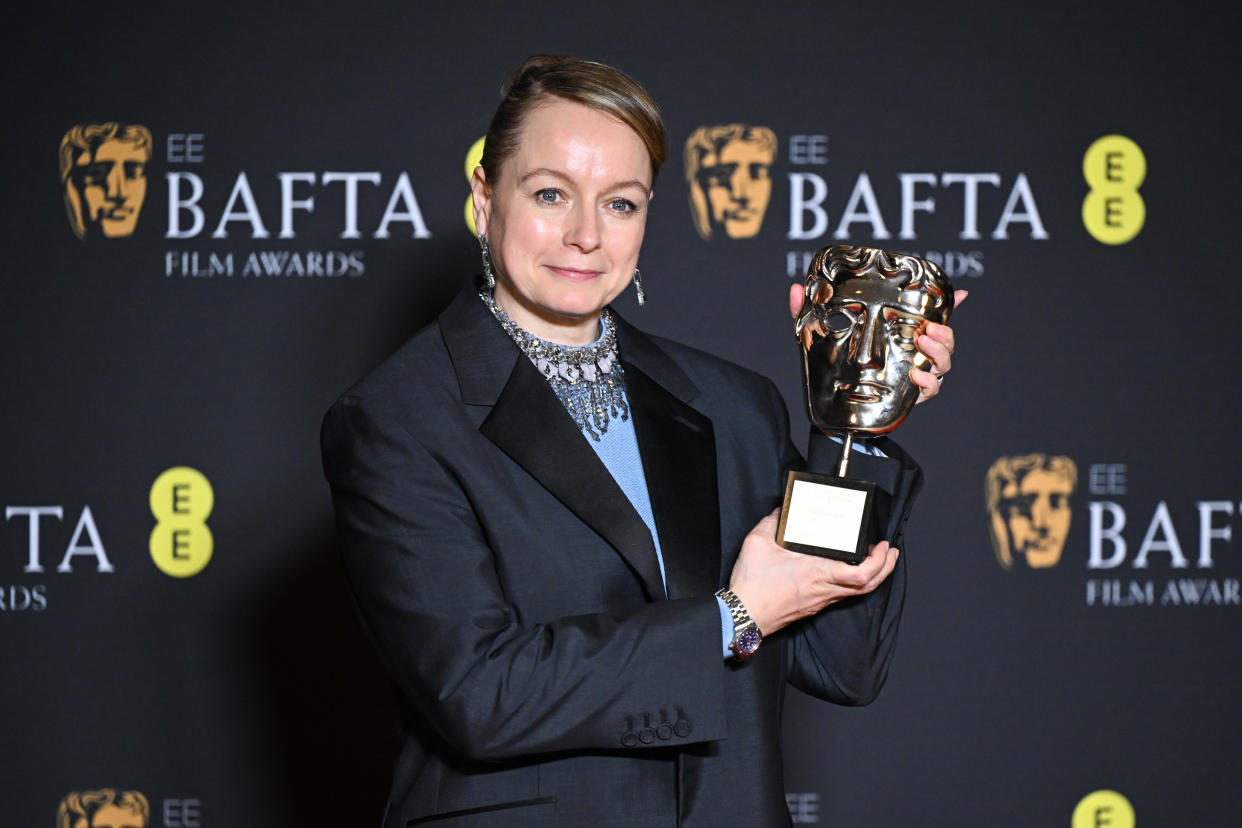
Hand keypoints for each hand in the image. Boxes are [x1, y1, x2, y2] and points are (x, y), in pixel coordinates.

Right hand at [727, 509, 898, 635]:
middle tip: (890, 551)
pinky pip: (843, 595)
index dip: (879, 562)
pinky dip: (855, 582)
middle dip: (886, 568)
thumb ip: (773, 522)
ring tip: (878, 560)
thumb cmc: (752, 585)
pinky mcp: (813, 606)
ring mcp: (820, 601)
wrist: (743, 615)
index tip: (883, 547)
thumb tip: (782, 510)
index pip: (860, 574)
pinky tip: (850, 571)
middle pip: (868, 585)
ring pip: (858, 592)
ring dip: (874, 576)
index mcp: (817, 573)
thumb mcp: (758, 543)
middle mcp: (824, 590)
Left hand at [786, 285, 967, 405]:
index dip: (950, 306)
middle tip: (928, 328)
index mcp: (899, 335)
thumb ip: (807, 313)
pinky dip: (929, 382)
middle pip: (945, 340)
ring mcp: (913, 374)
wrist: (831, 408)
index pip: (930, 317)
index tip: (961, 294)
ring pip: (944, 362)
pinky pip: (931, 389)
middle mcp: (911, 353)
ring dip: (940, 352)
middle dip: (945, 332)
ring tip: (924, 343)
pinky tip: (917, 374)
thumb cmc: (829, 366)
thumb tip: (795, 288)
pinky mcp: (909, 396)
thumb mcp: (817, 336)